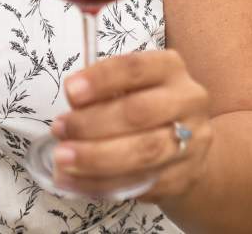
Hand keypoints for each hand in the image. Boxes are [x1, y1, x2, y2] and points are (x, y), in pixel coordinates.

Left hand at [51, 49, 213, 202]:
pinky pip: (140, 185)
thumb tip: (73, 100)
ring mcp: (192, 142)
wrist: (189, 146)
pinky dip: (103, 184)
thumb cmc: (146, 104)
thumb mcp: (130, 85)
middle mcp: (187, 101)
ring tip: (63, 159)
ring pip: (142, 153)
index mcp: (169, 67)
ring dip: (96, 158)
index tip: (70, 92)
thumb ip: (104, 90)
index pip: (134, 68)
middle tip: (59, 130)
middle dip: (92, 123)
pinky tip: (76, 182)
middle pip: (138, 113)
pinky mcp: (184, 178)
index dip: (100, 80)